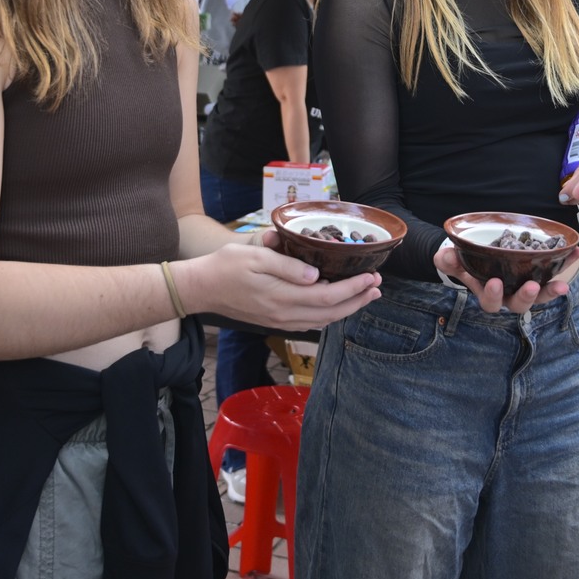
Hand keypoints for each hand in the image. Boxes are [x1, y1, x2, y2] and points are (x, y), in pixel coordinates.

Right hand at [180, 235, 379, 329]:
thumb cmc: (225, 266)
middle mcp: (284, 315)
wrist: (201, 289)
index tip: (372, 276)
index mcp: (282, 297)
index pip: (328, 297)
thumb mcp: (254, 256)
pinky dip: (330, 314)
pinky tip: (337, 304)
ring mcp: (280, 321)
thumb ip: (286, 266)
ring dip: (347, 309)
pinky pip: (311, 323)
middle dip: (358, 300)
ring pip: (323, 321)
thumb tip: (316, 275)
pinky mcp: (276, 321)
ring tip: (365, 295)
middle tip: (377, 286)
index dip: (354, 289)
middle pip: (331, 314)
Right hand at [433, 240, 578, 314]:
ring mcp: (527, 286)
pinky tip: (578, 252)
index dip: (493, 294)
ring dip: (553, 289)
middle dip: (527, 296)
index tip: (494, 282)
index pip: (491, 302)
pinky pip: (555, 272)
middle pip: (521, 304)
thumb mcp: (454, 261)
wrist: (480, 257)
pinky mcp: (541, 275)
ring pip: (541, 294)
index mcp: (489, 295)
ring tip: (563, 283)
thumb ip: (449, 261)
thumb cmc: (466, 262)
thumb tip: (444, 256)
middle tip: (531, 286)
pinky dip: (566, 264)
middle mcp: (510, 296)